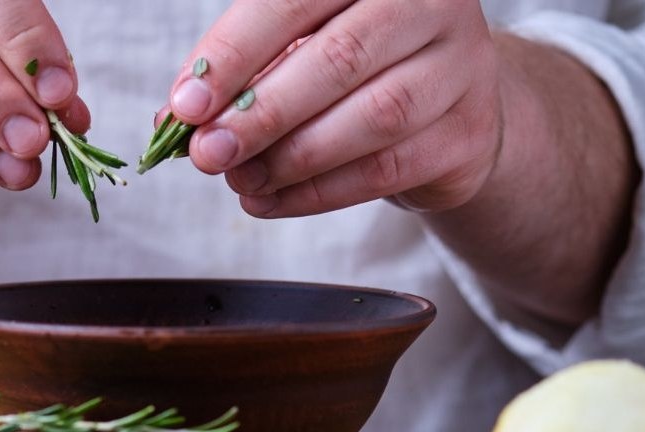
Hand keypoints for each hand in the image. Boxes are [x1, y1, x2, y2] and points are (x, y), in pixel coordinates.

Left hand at [170, 0, 500, 216]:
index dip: (234, 55)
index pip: (294, 1)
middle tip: (208, 153)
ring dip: (291, 159)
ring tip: (241, 180)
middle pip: (338, 58)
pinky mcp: (467, 132)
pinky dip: (318, 193)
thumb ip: (244, 74)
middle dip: (261, 115)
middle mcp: (429, 2)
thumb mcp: (297, 50)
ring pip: (371, 118)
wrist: (448, 106)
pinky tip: (273, 199)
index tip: (186, 105)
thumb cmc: (357, 67)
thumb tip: (177, 116)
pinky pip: (386, 170)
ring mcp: (460, 66)